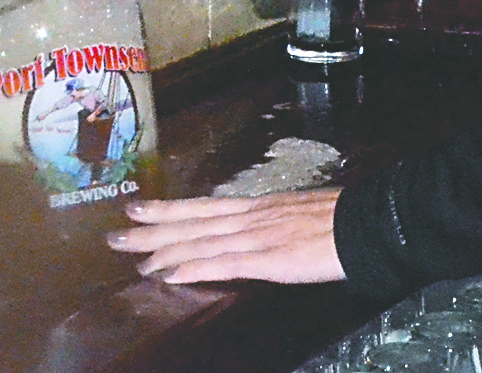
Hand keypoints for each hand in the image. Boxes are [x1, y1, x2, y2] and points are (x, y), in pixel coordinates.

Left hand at [107, 190, 343, 283]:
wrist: (367, 221)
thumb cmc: (338, 218)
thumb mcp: (295, 213)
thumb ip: (269, 223)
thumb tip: (253, 231)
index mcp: (256, 208)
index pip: (203, 207)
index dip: (168, 209)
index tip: (137, 208)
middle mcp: (249, 218)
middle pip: (192, 223)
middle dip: (151, 229)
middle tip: (114, 235)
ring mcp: (257, 237)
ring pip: (200, 242)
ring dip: (163, 251)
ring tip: (132, 258)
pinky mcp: (269, 259)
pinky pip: (223, 264)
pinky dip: (194, 268)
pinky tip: (170, 274)